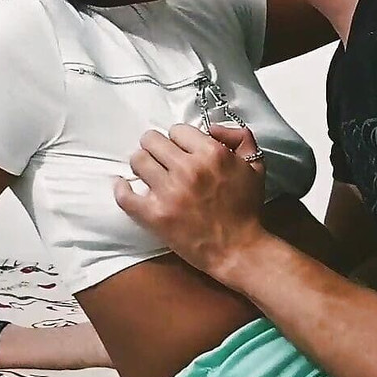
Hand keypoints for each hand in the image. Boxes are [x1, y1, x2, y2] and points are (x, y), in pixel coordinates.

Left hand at [114, 123, 267, 277]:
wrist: (238, 249)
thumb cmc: (246, 208)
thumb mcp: (255, 166)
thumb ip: (239, 137)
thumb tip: (211, 127)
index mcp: (212, 153)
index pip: (177, 130)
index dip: (179, 139)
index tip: (181, 150)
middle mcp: (188, 169)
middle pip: (152, 140)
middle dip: (156, 147)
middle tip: (161, 158)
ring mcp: (169, 192)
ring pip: (138, 160)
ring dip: (142, 164)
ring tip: (149, 173)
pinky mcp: (155, 215)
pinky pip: (124, 194)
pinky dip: (121, 188)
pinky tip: (123, 185)